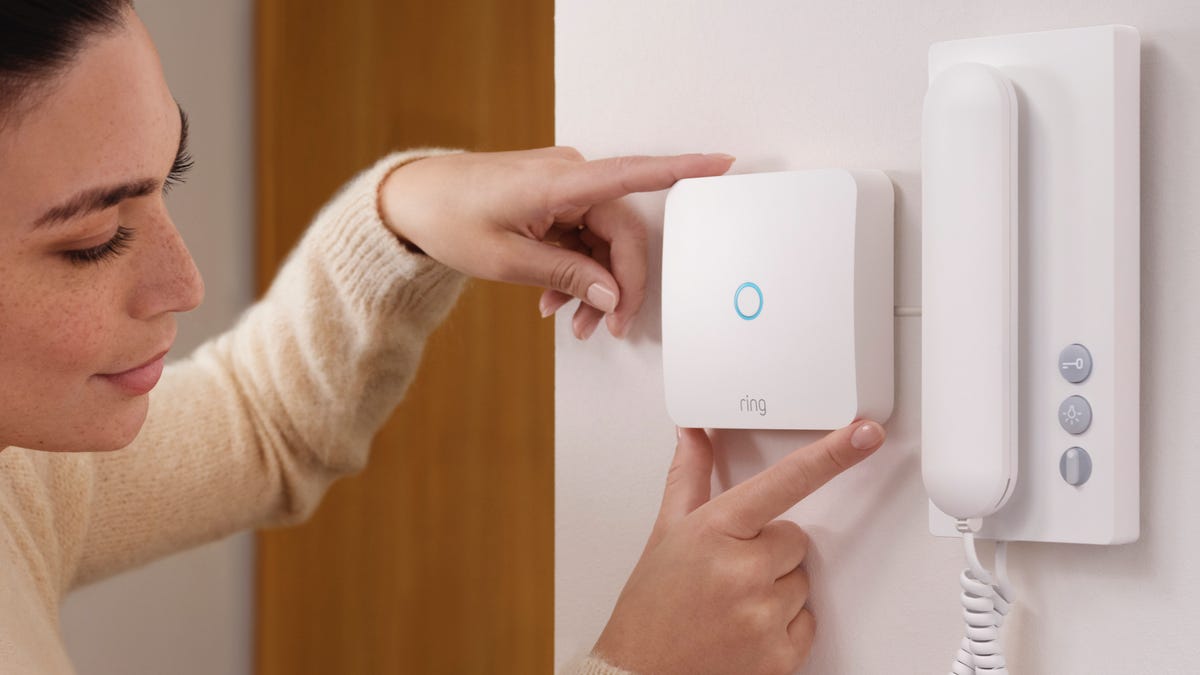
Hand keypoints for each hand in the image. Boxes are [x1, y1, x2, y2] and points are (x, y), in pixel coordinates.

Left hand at [377, 147, 734, 338]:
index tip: (722, 165)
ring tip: (572, 321)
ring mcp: (561, 185)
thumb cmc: (448, 219)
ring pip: (602, 239)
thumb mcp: (506, 260)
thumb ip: (566, 275)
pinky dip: (576, 270)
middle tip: (606, 326)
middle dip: (618, 283)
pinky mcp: (553, 196)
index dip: (683, 170)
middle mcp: (568, 176)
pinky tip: (556, 300)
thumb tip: (613, 294)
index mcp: (560, 182)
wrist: (410, 198)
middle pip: (621, 232)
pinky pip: (582, 235)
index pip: (634, 174)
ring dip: (594, 283)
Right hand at [593, 421, 886, 674]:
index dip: (831, 455)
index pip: (785, 482)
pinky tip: (744, 630)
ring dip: (775, 590)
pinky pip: (807, 622)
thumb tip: (693, 433)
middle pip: (796, 538)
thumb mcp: (665, 533)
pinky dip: (783, 627)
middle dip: (768, 551)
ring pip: (801, 582)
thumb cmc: (650, 609)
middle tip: (727, 572)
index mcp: (714, 530)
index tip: (864, 435)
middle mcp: (741, 569)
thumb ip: (689, 475)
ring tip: (730, 605)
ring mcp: (763, 614)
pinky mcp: (780, 655)